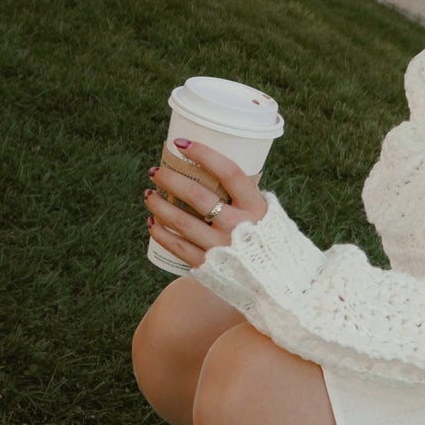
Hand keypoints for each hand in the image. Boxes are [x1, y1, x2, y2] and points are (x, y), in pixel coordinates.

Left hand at [143, 139, 267, 270]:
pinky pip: (177, 246)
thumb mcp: (266, 213)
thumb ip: (245, 196)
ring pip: (181, 221)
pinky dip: (161, 233)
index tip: (182, 144)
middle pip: (197, 195)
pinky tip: (152, 223)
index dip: (204, 154)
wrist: (275, 280)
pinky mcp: (208, 266)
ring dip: (159, 205)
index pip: (228, 172)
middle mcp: (238, 226)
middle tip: (155, 171)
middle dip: (170, 179)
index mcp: (255, 207)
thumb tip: (216, 170)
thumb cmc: (267, 239)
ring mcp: (221, 247)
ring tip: (149, 194)